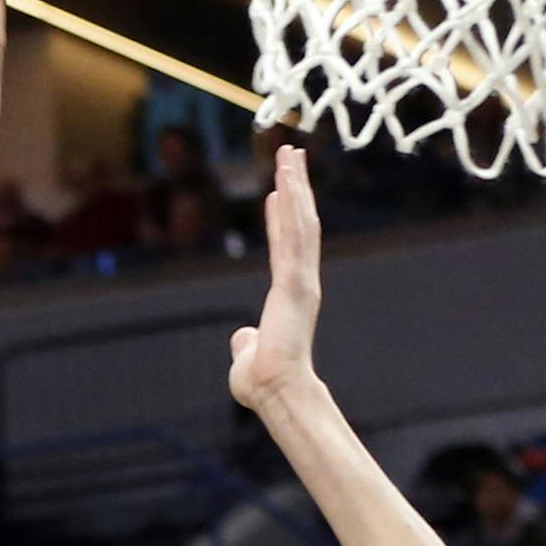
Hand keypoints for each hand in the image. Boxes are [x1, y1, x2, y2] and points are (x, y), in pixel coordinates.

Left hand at [230, 145, 321, 411]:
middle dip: (295, 187)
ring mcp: (301, 280)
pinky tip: (284, 184)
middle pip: (299, 224)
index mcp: (289, 294)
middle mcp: (300, 281)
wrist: (274, 391)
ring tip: (290, 154)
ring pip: (301, 223)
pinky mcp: (297, 283)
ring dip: (296, 186)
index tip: (277, 189)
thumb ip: (247, 341)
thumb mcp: (248, 354)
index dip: (282, 215)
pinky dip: (292, 209)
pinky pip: (295, 238)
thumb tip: (243, 337)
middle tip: (290, 153)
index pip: (285, 245)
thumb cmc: (261, 381)